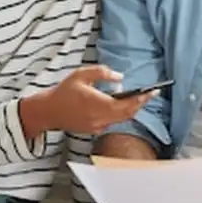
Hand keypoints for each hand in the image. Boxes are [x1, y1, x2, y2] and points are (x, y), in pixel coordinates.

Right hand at [20, 66, 157, 136]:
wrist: (48, 111)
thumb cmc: (64, 91)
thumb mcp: (81, 75)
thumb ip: (102, 73)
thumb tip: (120, 77)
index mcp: (99, 104)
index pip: (127, 104)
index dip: (142, 99)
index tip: (153, 91)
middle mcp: (100, 118)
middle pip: (128, 113)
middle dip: (141, 104)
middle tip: (150, 94)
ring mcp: (98, 126)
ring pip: (122, 119)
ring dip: (131, 109)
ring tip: (138, 97)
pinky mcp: (94, 130)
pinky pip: (113, 122)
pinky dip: (120, 114)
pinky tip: (120, 104)